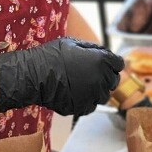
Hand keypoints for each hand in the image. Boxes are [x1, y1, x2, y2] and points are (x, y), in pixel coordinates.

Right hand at [0, 37, 124, 118]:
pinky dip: (87, 101)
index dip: (112, 63)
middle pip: (113, 81)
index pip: (118, 64)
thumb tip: (105, 53)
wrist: (33, 75)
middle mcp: (101, 79)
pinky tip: (75, 94)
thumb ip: (93, 49)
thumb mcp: (73, 43)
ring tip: (82, 85)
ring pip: (104, 95)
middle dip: (106, 77)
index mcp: (102, 61)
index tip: (105, 65)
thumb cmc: (51, 56)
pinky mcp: (83, 108)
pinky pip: (91, 106)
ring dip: (97, 90)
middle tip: (92, 75)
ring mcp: (92, 96)